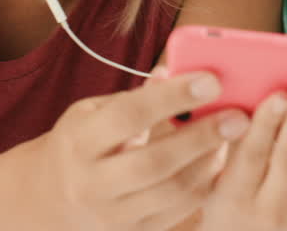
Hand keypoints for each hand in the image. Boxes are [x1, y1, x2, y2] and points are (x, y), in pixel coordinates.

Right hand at [32, 71, 250, 230]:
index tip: (212, 80)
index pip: (129, 116)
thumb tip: (173, 70)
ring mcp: (110, 215)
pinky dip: (203, 187)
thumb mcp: (92, 112)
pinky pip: (177, 214)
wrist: (48, 199)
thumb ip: (135, 96)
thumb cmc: (79, 144)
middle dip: (203, 137)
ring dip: (210, 163)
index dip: (172, 97)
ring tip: (231, 138)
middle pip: (155, 162)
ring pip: (172, 192)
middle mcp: (91, 183)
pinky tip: (217, 163)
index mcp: (79, 142)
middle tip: (239, 116)